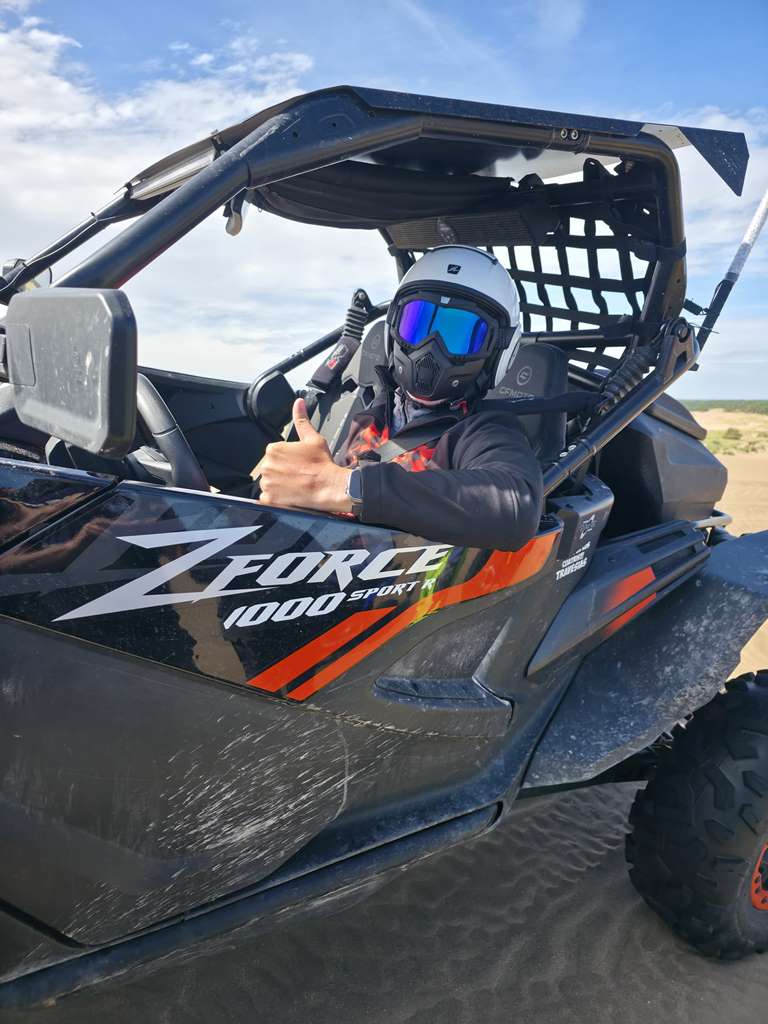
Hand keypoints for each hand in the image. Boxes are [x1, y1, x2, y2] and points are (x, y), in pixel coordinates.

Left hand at [255, 398, 352, 514]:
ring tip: (295, 486)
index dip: (288, 461)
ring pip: (269, 483)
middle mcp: (266, 465)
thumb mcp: (313, 438)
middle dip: (281, 473)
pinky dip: (277, 499)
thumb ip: (301, 420)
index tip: (298, 465)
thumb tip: (298, 402)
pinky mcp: (269, 499)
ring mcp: (266, 483)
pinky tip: (290, 496)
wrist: (329, 486)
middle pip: (270, 469)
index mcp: (273, 449)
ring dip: (279, 486)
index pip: (275, 455)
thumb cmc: (322, 463)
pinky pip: (268, 499)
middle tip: (298, 476)